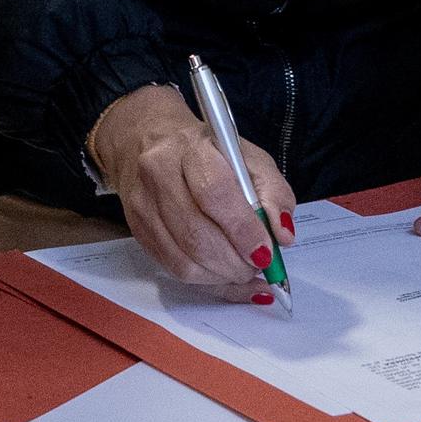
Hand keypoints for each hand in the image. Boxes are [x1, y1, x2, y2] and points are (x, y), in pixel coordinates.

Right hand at [87, 85, 296, 291]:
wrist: (155, 141)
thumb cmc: (211, 153)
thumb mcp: (252, 160)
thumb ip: (274, 195)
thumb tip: (283, 236)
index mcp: (192, 148)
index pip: (214, 193)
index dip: (242, 229)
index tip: (265, 252)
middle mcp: (159, 173)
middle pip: (197, 233)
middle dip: (235, 262)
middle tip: (258, 267)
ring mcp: (143, 203)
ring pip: (184, 259)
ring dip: (221, 276)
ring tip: (242, 270)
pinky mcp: (137, 229)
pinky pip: (173, 269)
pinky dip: (206, 280)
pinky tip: (223, 275)